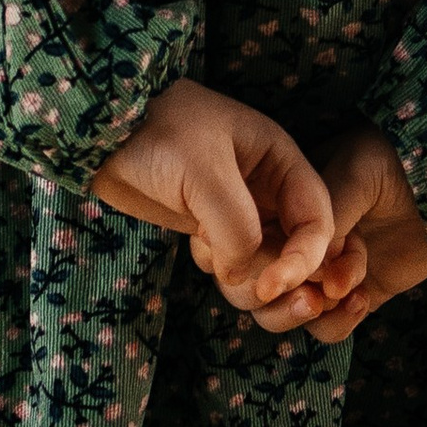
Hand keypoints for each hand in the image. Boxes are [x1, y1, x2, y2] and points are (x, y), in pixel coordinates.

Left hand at [92, 77, 341, 316]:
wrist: (108, 138)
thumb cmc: (159, 135)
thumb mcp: (204, 172)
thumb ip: (235, 228)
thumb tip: (241, 277)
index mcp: (282, 163)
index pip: (317, 222)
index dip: (305, 260)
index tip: (272, 286)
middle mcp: (271, 193)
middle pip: (300, 255)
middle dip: (283, 280)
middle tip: (260, 291)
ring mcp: (244, 217)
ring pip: (268, 271)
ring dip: (246, 280)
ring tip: (209, 253)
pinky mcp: (216, 235)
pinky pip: (236, 272)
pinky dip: (222, 274)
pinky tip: (197, 249)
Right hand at [242, 123, 426, 345]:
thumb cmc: (397, 168)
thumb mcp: (360, 171)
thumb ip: (328, 211)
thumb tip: (307, 268)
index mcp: (275, 201)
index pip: (243, 239)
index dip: (259, 258)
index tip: (288, 263)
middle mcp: (285, 242)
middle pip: (249, 287)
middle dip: (283, 291)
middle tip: (319, 287)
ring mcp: (312, 274)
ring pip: (279, 315)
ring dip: (310, 310)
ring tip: (343, 291)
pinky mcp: (341, 300)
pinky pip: (322, 330)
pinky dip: (337, 323)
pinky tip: (363, 298)